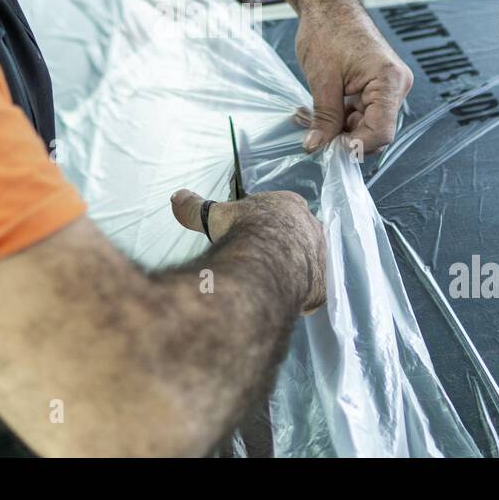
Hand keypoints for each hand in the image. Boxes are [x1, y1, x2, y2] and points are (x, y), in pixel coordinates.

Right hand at [170, 189, 326, 313]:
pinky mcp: (322, 284)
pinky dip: (299, 297)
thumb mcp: (215, 216)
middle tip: (262, 260)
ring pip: (308, 262)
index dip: (267, 222)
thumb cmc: (242, 232)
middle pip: (299, 235)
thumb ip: (195, 208)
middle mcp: (312, 227)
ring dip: (293, 270)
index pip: (283, 210)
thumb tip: (176, 198)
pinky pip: (312, 291)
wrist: (264, 263)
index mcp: (290, 205)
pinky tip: (281, 301)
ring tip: (270, 282)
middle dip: (283, 246)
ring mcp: (321, 256)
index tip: (253, 233)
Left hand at [293, 0, 412, 154]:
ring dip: (339, 127)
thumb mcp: (322, 79)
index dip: (355, 146)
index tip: (328, 150)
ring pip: (366, 123)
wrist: (327, 4)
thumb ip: (324, 117)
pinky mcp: (377, 85)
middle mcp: (396, 84)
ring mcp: (389, 85)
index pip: (381, 132)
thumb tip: (317, 147)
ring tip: (311, 120)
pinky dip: (342, 116)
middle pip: (375, 130)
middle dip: (345, 137)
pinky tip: (319, 112)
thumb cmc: (327, 30)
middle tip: (314, 137)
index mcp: (389, 80)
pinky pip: (363, 111)